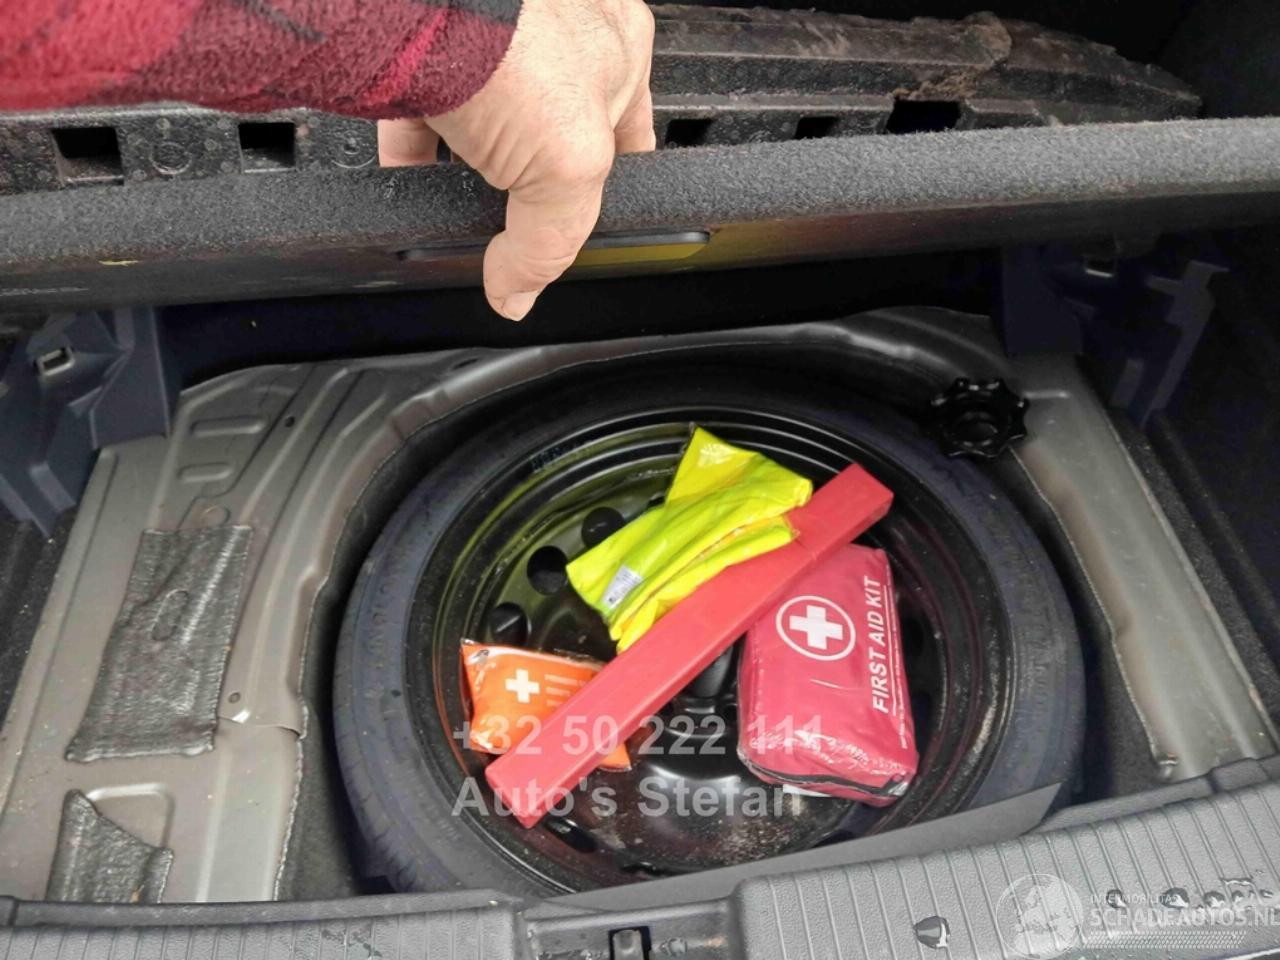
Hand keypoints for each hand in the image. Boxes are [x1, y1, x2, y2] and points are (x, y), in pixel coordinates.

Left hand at [379, 0, 656, 320]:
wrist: (422, 4)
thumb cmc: (515, 44)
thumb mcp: (568, 168)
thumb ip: (552, 241)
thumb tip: (520, 290)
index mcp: (620, 52)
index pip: (627, 141)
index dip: (605, 194)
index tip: (577, 233)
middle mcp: (560, 36)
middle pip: (552, 136)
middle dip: (529, 183)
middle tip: (512, 226)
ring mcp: (494, 40)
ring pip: (487, 122)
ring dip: (470, 170)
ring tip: (456, 211)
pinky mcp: (431, 46)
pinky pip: (422, 109)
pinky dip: (414, 152)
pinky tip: (409, 183)